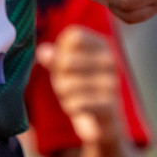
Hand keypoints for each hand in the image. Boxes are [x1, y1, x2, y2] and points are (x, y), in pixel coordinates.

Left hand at [37, 24, 122, 144]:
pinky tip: (79, 108)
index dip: (61, 50)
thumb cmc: (82, 86)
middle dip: (58, 76)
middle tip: (66, 83)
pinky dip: (72, 107)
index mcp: (102, 44)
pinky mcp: (110, 104)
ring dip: (64, 94)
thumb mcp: (66, 68)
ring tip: (73, 96)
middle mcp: (111, 59)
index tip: (64, 61)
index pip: (73, 35)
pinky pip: (77, 103)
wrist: (105, 121)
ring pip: (67, 85)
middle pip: (66, 60)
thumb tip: (43, 51)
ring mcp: (112, 81)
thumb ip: (54, 57)